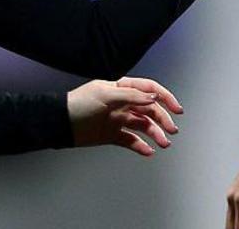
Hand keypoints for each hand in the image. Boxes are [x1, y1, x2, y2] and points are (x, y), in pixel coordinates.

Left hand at [67, 76, 182, 156]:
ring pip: (143, 126)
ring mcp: (118, 119)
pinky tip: (148, 151)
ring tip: (163, 144)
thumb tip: (153, 98)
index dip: (165, 97)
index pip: (149, 89)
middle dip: (163, 120)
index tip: (177, 109)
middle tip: (172, 131)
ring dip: (155, 134)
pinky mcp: (113, 135)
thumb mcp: (105, 94)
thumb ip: (131, 96)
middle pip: (150, 110)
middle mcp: (122, 103)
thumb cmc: (79, 104)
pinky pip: (131, 140)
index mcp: (121, 88)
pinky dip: (141, 146)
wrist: (61, 123)